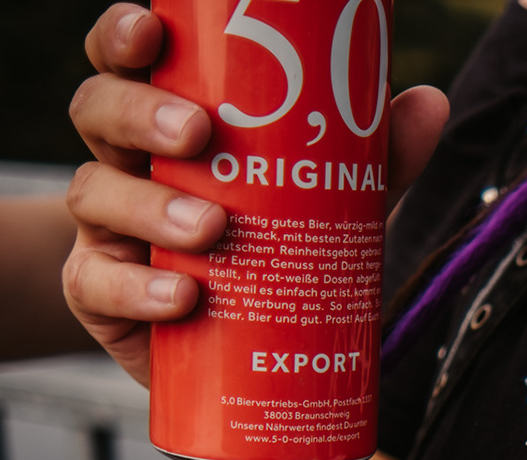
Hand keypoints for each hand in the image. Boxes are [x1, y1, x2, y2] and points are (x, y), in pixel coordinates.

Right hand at [62, 3, 448, 386]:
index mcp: (170, 123)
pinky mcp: (102, 297)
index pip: (128, 63)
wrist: (252, 359)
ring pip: (95, 194)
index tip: (151, 32)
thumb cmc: (281, 255)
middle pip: (98, 112)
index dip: (124, 36)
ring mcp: (109, 231)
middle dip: (139, 113)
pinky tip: (183, 296)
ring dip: (151, 206)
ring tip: (210, 227)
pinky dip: (139, 290)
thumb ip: (376, 159)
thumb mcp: (333, 204)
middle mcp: (129, 165)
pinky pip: (96, 285)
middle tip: (198, 133)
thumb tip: (430, 102)